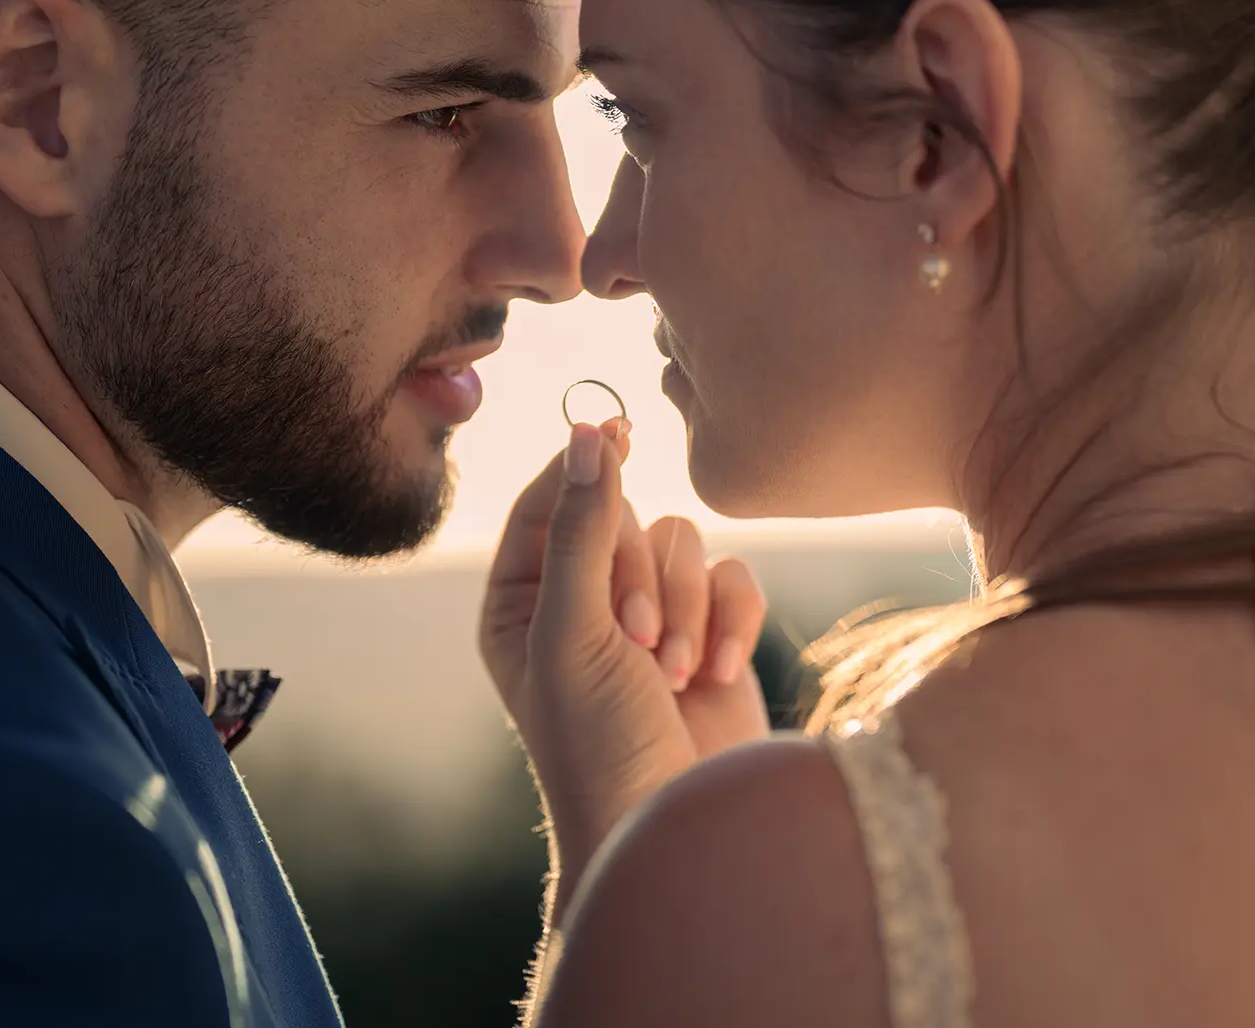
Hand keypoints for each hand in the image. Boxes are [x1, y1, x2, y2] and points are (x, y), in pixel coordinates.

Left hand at [479, 420, 769, 884]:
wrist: (670, 825)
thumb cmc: (596, 744)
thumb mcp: (574, 633)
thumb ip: (582, 530)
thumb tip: (587, 433)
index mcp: (522, 599)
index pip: (549, 500)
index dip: (582, 464)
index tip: (618, 428)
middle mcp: (583, 599)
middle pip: (629, 518)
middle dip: (644, 578)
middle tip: (636, 642)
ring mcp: (652, 615)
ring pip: (686, 544)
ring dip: (686, 609)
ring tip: (672, 674)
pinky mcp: (711, 630)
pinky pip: (733, 578)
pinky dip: (730, 622)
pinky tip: (714, 676)